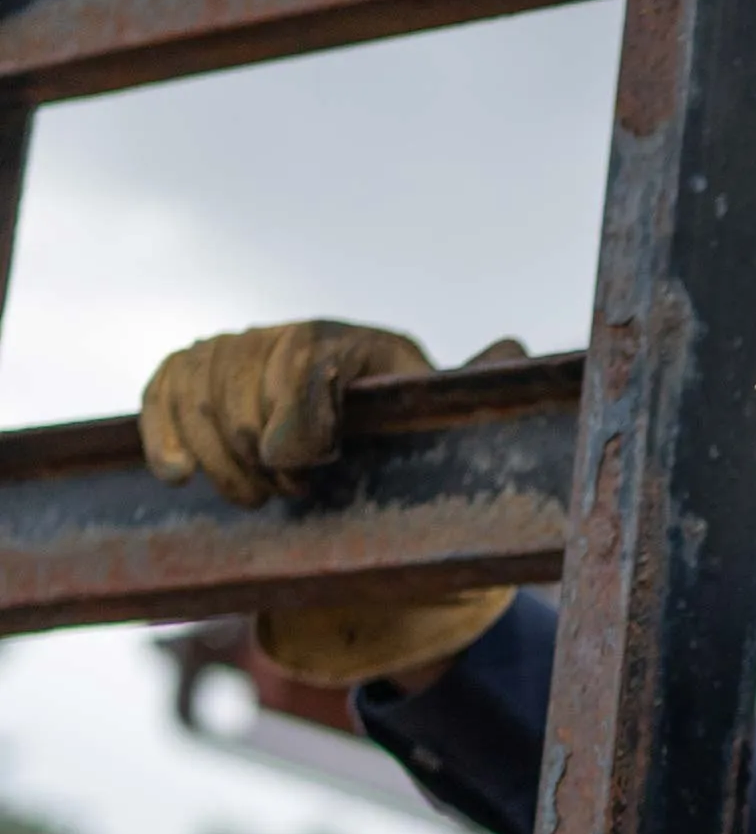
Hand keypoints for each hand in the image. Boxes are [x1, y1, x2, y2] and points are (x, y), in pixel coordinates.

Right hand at [138, 321, 518, 686]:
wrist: (364, 471)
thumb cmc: (409, 457)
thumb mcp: (444, 435)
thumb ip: (469, 401)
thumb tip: (513, 351)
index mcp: (359, 349)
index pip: (309, 355)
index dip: (294, 413)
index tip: (296, 464)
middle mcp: (294, 337)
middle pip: (244, 375)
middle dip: (257, 446)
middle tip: (292, 494)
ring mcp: (241, 353)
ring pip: (200, 387)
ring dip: (219, 455)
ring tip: (257, 496)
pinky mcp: (197, 378)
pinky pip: (165, 387)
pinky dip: (163, 429)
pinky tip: (177, 475)